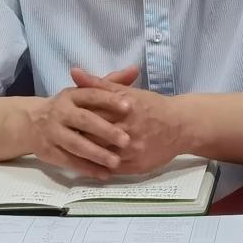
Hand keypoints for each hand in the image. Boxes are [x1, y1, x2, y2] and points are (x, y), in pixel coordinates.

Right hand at [26, 79, 132, 179]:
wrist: (30, 123)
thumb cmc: (67, 107)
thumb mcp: (83, 92)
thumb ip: (109, 84)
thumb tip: (135, 70)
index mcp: (71, 95)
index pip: (91, 95)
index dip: (110, 100)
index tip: (129, 107)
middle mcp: (60, 112)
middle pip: (84, 121)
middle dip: (105, 131)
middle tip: (126, 141)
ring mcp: (52, 133)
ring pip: (76, 144)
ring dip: (96, 154)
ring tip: (116, 162)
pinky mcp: (48, 151)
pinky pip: (68, 161)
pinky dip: (86, 168)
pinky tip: (104, 174)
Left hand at [69, 66, 194, 175]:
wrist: (181, 125)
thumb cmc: (151, 105)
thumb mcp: (125, 91)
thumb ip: (98, 83)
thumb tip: (74, 72)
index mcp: (123, 108)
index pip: (90, 115)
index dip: (74, 119)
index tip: (61, 119)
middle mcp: (128, 130)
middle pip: (93, 136)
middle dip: (77, 137)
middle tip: (61, 137)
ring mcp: (132, 151)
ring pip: (101, 155)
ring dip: (85, 155)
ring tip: (71, 151)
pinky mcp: (136, 166)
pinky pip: (111, 169)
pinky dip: (98, 168)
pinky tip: (88, 164)